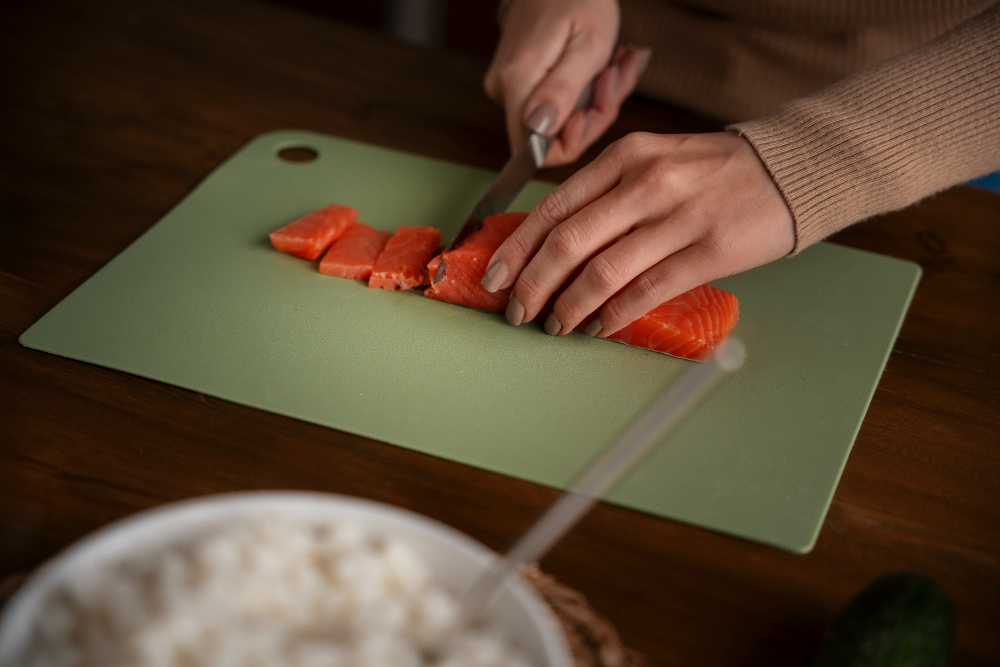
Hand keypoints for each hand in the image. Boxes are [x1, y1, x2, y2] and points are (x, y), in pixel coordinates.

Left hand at [479, 132, 795, 336]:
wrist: (791, 169)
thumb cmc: (712, 172)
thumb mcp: (654, 161)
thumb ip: (606, 195)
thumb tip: (551, 245)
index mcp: (626, 157)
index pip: (554, 207)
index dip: (517, 248)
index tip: (494, 277)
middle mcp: (647, 183)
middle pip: (568, 242)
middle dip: (533, 284)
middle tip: (518, 312)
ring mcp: (679, 218)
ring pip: (602, 272)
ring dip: (569, 306)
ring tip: (556, 325)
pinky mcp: (709, 251)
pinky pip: (645, 292)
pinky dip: (613, 315)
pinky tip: (597, 327)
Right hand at [483, 0, 649, 165]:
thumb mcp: (588, 44)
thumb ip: (563, 91)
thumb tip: (539, 132)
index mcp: (518, 83)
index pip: (538, 151)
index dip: (576, 139)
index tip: (600, 105)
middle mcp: (505, 89)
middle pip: (554, 135)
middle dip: (596, 111)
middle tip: (619, 73)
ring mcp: (509, 86)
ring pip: (561, 119)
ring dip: (598, 96)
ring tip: (619, 63)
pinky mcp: (520, 80)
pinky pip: (557, 102)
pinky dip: (588, 88)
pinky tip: (606, 63)